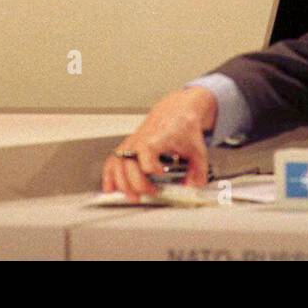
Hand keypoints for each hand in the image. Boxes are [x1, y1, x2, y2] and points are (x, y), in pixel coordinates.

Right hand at [101, 87, 217, 198]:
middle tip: (150, 193)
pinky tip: (111, 188)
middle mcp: (141, 140)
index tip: (161, 174)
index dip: (151, 168)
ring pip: (117, 164)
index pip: (146, 153)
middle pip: (129, 164)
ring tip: (133, 197)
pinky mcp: (127, 146)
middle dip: (137, 184)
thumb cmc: (183, 127)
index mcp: (157, 138)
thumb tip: (193, 187)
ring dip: (122, 183)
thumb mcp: (197, 149)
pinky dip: (109, 176)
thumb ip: (198, 171)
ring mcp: (132, 143)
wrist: (176, 111)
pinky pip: (112, 161)